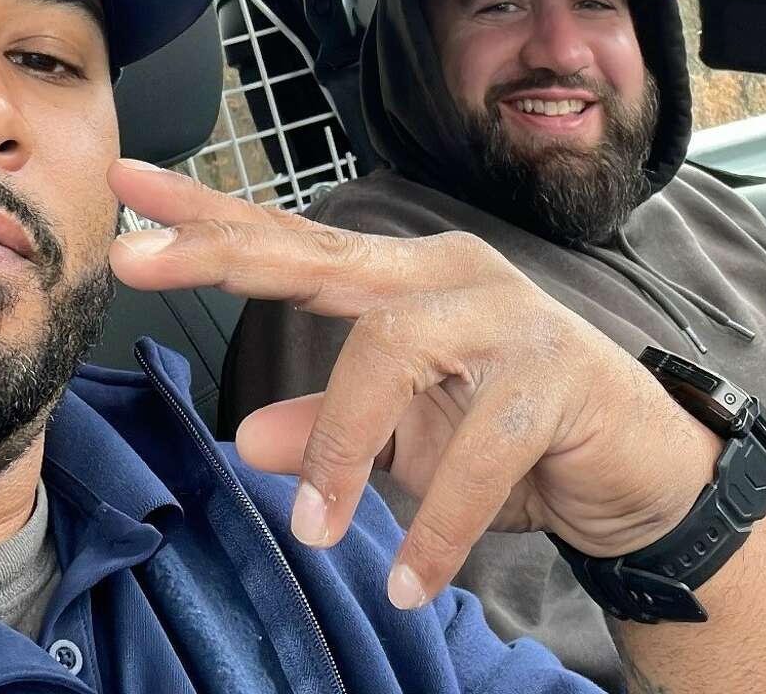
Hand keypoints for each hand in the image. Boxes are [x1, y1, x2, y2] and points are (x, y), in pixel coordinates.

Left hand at [108, 158, 720, 609]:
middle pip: (322, 257)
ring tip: (317, 529)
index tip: (129, 185)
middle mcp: (448, 277)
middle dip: (222, 255)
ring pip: (391, 352)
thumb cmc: (512, 441)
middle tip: (133, 261)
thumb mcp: (405, 439)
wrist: (637, 471)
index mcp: (404, 282)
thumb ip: (329, 428)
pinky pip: (476, 447)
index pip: (293, 244)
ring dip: (343, 449)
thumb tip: (245, 439)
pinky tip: (408, 579)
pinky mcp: (556, 373)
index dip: (210, 219)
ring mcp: (507, 315)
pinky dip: (437, 523)